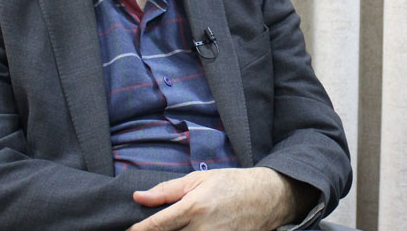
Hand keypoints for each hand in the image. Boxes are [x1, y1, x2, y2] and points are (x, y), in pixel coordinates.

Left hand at [128, 167, 311, 230]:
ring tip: (172, 228)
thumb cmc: (232, 184)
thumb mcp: (199, 180)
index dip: (138, 230)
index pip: (156, 226)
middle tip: (148, 229)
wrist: (268, 197)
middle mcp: (202, 229)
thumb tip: (139, 197)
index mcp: (193, 208)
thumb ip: (167, 190)